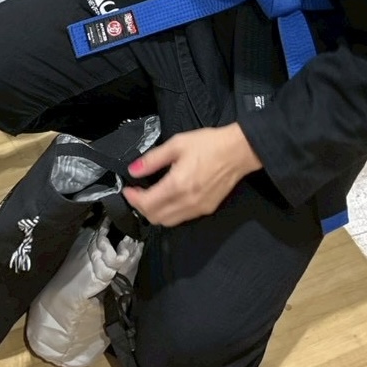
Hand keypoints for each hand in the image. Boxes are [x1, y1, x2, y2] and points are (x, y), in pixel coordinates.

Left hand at [122, 124, 262, 226]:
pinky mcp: (206, 210)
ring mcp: (198, 208)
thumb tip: (133, 170)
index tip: (127, 189)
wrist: (238, 151)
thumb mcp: (177, 144)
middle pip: (155, 217)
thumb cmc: (208, 144)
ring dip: (154, 213)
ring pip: (167, 222)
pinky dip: (169, 213)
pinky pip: (181, 218)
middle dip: (141, 207)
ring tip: (150, 196)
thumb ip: (153, 159)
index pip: (147, 203)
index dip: (133, 198)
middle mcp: (187, 201)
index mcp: (178, 184)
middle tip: (137, 192)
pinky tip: (168, 199)